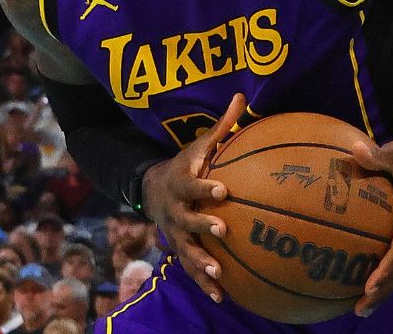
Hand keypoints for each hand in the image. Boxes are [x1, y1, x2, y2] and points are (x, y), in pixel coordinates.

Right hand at [141, 93, 245, 303]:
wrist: (151, 190)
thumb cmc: (185, 165)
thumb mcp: (199, 146)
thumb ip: (222, 126)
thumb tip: (241, 97)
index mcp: (181, 183)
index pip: (193, 184)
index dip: (205, 186)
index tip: (223, 189)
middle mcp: (176, 211)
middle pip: (188, 219)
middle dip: (203, 224)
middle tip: (223, 229)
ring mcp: (176, 233)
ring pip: (187, 249)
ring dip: (202, 262)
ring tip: (219, 271)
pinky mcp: (180, 249)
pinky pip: (191, 268)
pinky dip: (204, 282)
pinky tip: (222, 296)